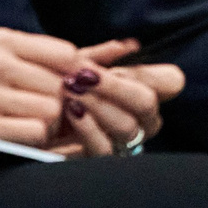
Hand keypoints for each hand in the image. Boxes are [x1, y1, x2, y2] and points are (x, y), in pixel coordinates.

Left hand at [47, 37, 184, 156]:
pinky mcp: (102, 161)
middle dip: (114, 86)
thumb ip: (101, 55)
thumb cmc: (61, 88)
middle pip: (146, 102)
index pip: (171, 81)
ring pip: (127, 126)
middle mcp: (144, 120)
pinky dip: (89, 128)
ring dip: (97, 105)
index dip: (149, 73)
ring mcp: (126, 142)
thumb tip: (129, 45)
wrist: (35, 116)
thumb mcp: (76, 66)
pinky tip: (72, 112)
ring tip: (71, 90)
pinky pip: (105, 148)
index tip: (117, 68)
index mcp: (146, 92)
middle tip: (85, 75)